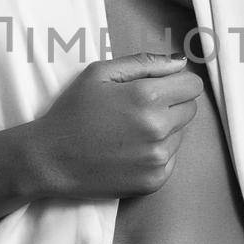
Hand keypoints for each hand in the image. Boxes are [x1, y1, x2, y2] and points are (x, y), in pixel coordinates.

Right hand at [28, 53, 205, 200]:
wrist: (50, 159)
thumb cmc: (72, 112)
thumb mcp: (100, 73)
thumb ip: (145, 63)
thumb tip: (180, 63)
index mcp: (148, 97)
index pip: (193, 86)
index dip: (177, 83)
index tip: (160, 88)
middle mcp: (158, 128)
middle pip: (190, 110)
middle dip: (171, 105)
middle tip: (139, 110)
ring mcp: (158, 158)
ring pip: (181, 135)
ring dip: (164, 131)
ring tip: (129, 132)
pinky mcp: (155, 181)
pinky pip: (171, 159)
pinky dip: (156, 154)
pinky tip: (128, 151)